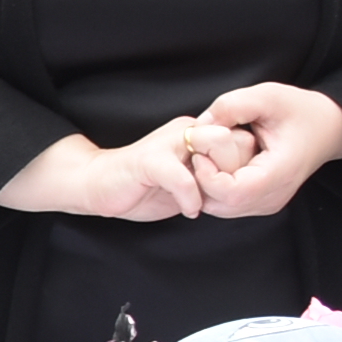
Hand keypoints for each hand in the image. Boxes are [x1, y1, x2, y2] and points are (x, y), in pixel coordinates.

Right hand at [0, 126, 234, 222]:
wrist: (95, 185)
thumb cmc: (141, 187)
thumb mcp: (186, 181)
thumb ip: (211, 176)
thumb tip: (244, 186)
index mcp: (196, 133)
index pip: (241, 138)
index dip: (246, 167)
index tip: (233, 190)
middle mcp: (186, 131)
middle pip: (236, 137)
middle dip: (237, 171)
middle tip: (222, 196)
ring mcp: (167, 143)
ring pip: (215, 143)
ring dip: (218, 177)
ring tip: (207, 201)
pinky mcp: (149, 161)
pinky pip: (183, 176)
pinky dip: (191, 197)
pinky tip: (189, 211)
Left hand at [193, 82, 341, 219]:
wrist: (329, 126)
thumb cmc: (301, 110)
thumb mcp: (268, 95)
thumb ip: (232, 106)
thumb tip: (200, 126)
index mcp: (280, 173)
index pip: (233, 193)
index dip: (207, 176)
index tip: (200, 151)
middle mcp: (275, 196)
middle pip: (221, 205)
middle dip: (199, 181)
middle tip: (198, 152)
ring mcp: (268, 203)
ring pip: (219, 208)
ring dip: (204, 186)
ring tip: (208, 156)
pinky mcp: (262, 203)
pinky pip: (226, 205)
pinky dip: (213, 188)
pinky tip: (216, 164)